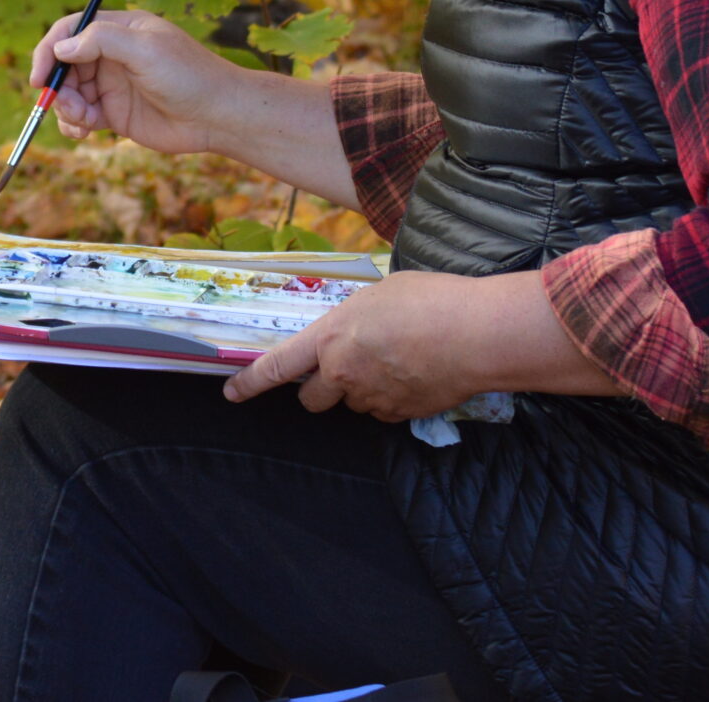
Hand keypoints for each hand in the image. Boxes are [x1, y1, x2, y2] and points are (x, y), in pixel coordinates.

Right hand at [28, 9, 240, 154]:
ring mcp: (112, 84)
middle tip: (67, 106)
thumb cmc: (188, 75)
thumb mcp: (146, 50)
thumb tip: (62, 47)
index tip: (40, 76)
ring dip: (65, 108)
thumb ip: (102, 41)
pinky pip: (80, 116)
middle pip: (64, 64)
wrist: (217, 116)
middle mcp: (113, 55)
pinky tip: (84, 132)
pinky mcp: (115, 113)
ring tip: (83, 122)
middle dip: (57, 86)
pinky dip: (73, 124)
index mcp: (121, 29)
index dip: (49, 50)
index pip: (71, 30)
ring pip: (69, 93)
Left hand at [224, 271, 495, 421]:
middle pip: (312, 399)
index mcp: (331, 337)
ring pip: (352, 403)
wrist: (476, 334)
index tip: (232, 393)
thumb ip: (355, 318)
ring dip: (362, 390)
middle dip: (321, 388)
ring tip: (397, 360)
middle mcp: (343, 374)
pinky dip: (391, 398)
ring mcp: (372, 399)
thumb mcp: (381, 294)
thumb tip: (356, 331)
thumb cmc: (432, 300)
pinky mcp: (400, 415)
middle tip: (344, 369)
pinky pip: (384, 411)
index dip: (250, 382)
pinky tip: (416, 374)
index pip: (278, 366)